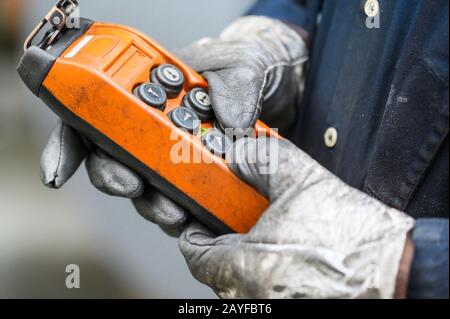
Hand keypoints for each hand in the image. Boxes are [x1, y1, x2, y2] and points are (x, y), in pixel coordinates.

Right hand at [39, 16, 307, 235]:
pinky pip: (185, 203)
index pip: (95, 117)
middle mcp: (154, 130)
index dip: (69, 145)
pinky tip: (200, 217)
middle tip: (134, 185)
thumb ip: (234, 83)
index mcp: (148, 93)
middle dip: (117, 178)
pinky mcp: (200, 180)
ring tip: (176, 208)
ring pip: (148, 189)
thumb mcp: (243, 63)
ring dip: (155, 203)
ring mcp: (176, 158)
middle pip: (115, 161)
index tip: (58, 172)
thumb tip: (229, 121)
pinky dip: (189, 213)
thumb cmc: (248, 68)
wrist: (276, 89)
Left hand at [179, 138, 414, 298]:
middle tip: (234, 218)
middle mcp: (252, 296)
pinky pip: (264, 288)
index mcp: (244, 268)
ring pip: (240, 279)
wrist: (399, 270)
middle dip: (222, 239)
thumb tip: (241, 151)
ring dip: (245, 254)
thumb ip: (261, 159)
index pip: (193, 253)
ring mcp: (272, 306)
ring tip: (265, 230)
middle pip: (216, 267)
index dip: (192, 231)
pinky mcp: (291, 307)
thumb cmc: (352, 237)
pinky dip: (265, 268)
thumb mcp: (301, 180)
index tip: (198, 219)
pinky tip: (287, 249)